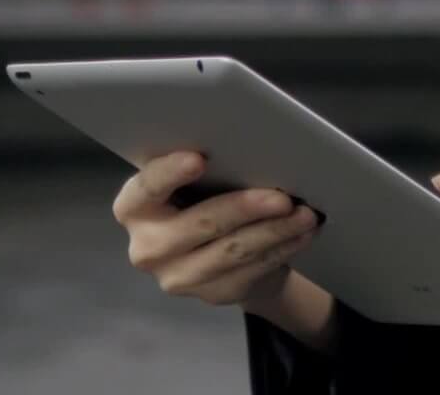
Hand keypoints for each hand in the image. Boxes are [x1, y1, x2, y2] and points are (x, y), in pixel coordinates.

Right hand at [115, 151, 321, 310]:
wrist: (212, 252)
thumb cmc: (199, 197)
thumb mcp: (189, 183)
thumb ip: (199, 167)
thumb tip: (244, 144)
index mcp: (134, 208)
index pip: (146, 188)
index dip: (170, 173)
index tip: (199, 158)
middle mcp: (148, 247)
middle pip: (201, 224)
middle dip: (246, 208)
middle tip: (283, 197)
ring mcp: (178, 277)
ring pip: (233, 251)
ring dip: (275, 231)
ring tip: (305, 215)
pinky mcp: (211, 295)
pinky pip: (251, 270)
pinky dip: (281, 248)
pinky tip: (302, 234)